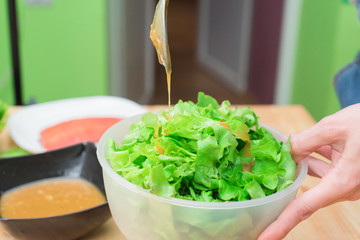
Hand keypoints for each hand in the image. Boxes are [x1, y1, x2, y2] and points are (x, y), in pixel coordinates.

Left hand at [258, 103, 359, 239]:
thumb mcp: (333, 127)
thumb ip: (304, 141)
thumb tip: (285, 151)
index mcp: (342, 182)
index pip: (304, 208)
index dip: (281, 224)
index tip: (264, 238)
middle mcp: (345, 188)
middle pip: (305, 193)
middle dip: (285, 184)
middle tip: (261, 181)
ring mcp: (348, 182)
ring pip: (314, 176)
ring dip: (301, 163)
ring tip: (282, 150)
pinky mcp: (349, 174)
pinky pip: (325, 170)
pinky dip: (314, 158)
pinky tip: (304, 145)